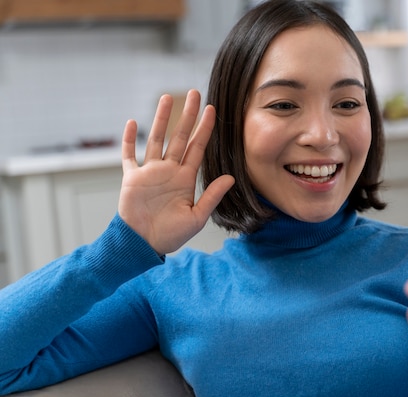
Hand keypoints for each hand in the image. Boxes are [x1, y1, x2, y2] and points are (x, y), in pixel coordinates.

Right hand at [118, 89, 233, 254]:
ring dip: (161, 119)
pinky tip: (132, 122)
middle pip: (180, 136)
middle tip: (194, 93)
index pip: (197, 147)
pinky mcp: (132, 178)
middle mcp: (169, 170)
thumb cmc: (171, 235)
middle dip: (188, 115)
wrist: (144, 244)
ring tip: (167, 98)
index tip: (212, 110)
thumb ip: (212, 196)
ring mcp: (150, 172)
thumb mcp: (197, 217)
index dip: (205, 129)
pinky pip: (129, 155)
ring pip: (156, 139)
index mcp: (185, 178)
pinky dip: (129, 140)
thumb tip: (230, 177)